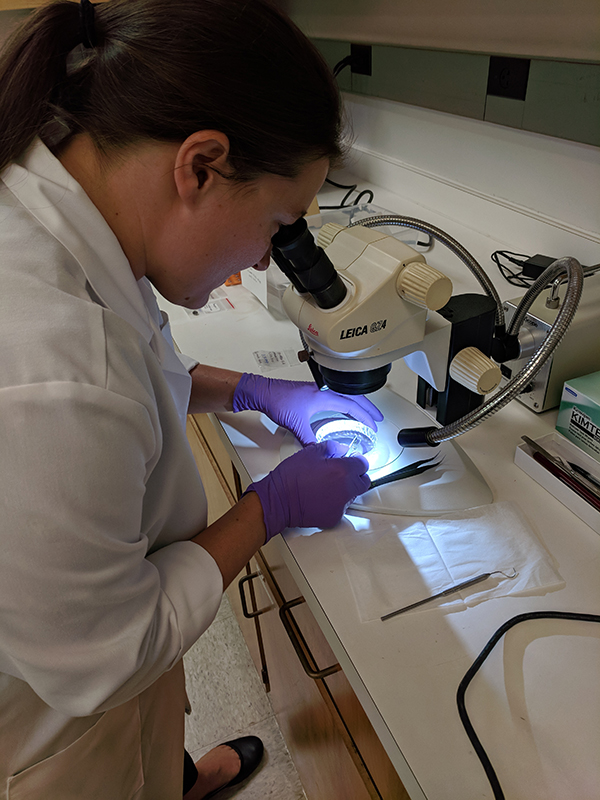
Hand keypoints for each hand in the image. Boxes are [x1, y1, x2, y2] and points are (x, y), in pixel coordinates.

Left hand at [232, 373, 382, 445]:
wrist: (263, 392)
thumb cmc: (277, 400)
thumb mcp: (296, 424)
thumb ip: (309, 439)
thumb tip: (319, 450)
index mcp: (324, 396)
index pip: (351, 405)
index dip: (364, 416)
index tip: (373, 424)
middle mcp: (323, 390)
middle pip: (354, 397)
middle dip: (368, 408)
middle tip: (378, 418)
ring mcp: (319, 389)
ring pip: (346, 395)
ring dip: (358, 404)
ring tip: (366, 413)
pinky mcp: (313, 391)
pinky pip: (337, 395)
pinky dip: (346, 402)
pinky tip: (344, 409)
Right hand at [245, 441, 369, 540]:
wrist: (278, 500)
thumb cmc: (290, 478)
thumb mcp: (311, 452)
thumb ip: (333, 447)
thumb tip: (343, 450)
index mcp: (342, 471)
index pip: (363, 464)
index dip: (356, 460)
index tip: (351, 460)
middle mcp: (346, 489)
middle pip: (364, 481)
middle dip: (356, 476)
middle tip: (342, 473)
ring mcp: (341, 506)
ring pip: (353, 495)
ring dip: (346, 489)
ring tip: (326, 485)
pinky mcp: (335, 518)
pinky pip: (342, 507)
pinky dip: (336, 502)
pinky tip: (321, 497)